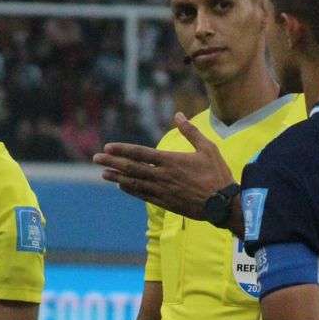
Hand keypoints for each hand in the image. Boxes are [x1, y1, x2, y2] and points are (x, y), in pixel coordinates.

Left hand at [94, 114, 235, 221]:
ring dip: (117, 177)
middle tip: (95, 159)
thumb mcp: (208, 148)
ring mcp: (162, 191)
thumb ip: (191, 131)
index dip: (122, 150)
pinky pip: (142, 195)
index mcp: (171, 160)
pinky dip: (130, 190)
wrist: (223, 204)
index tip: (107, 147)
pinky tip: (121, 186)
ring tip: (103, 173)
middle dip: (112, 163)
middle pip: (131, 168)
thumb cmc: (217, 174)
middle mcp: (162, 176)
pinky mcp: (165, 202)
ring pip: (134, 183)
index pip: (140, 153)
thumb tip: (178, 115)